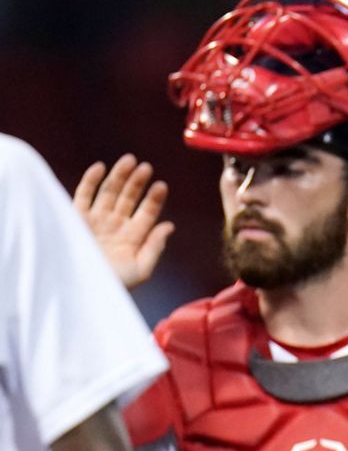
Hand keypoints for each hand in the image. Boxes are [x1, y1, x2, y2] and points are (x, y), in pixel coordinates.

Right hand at [73, 155, 173, 289]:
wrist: (82, 289)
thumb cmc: (114, 284)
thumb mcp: (141, 269)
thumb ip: (154, 247)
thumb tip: (169, 225)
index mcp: (132, 237)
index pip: (147, 213)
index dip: (154, 199)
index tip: (161, 185)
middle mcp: (115, 226)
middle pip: (128, 198)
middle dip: (137, 182)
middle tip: (146, 167)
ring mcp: (95, 221)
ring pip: (108, 192)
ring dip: (119, 176)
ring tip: (130, 160)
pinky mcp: (75, 218)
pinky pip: (83, 196)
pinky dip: (90, 181)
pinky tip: (100, 167)